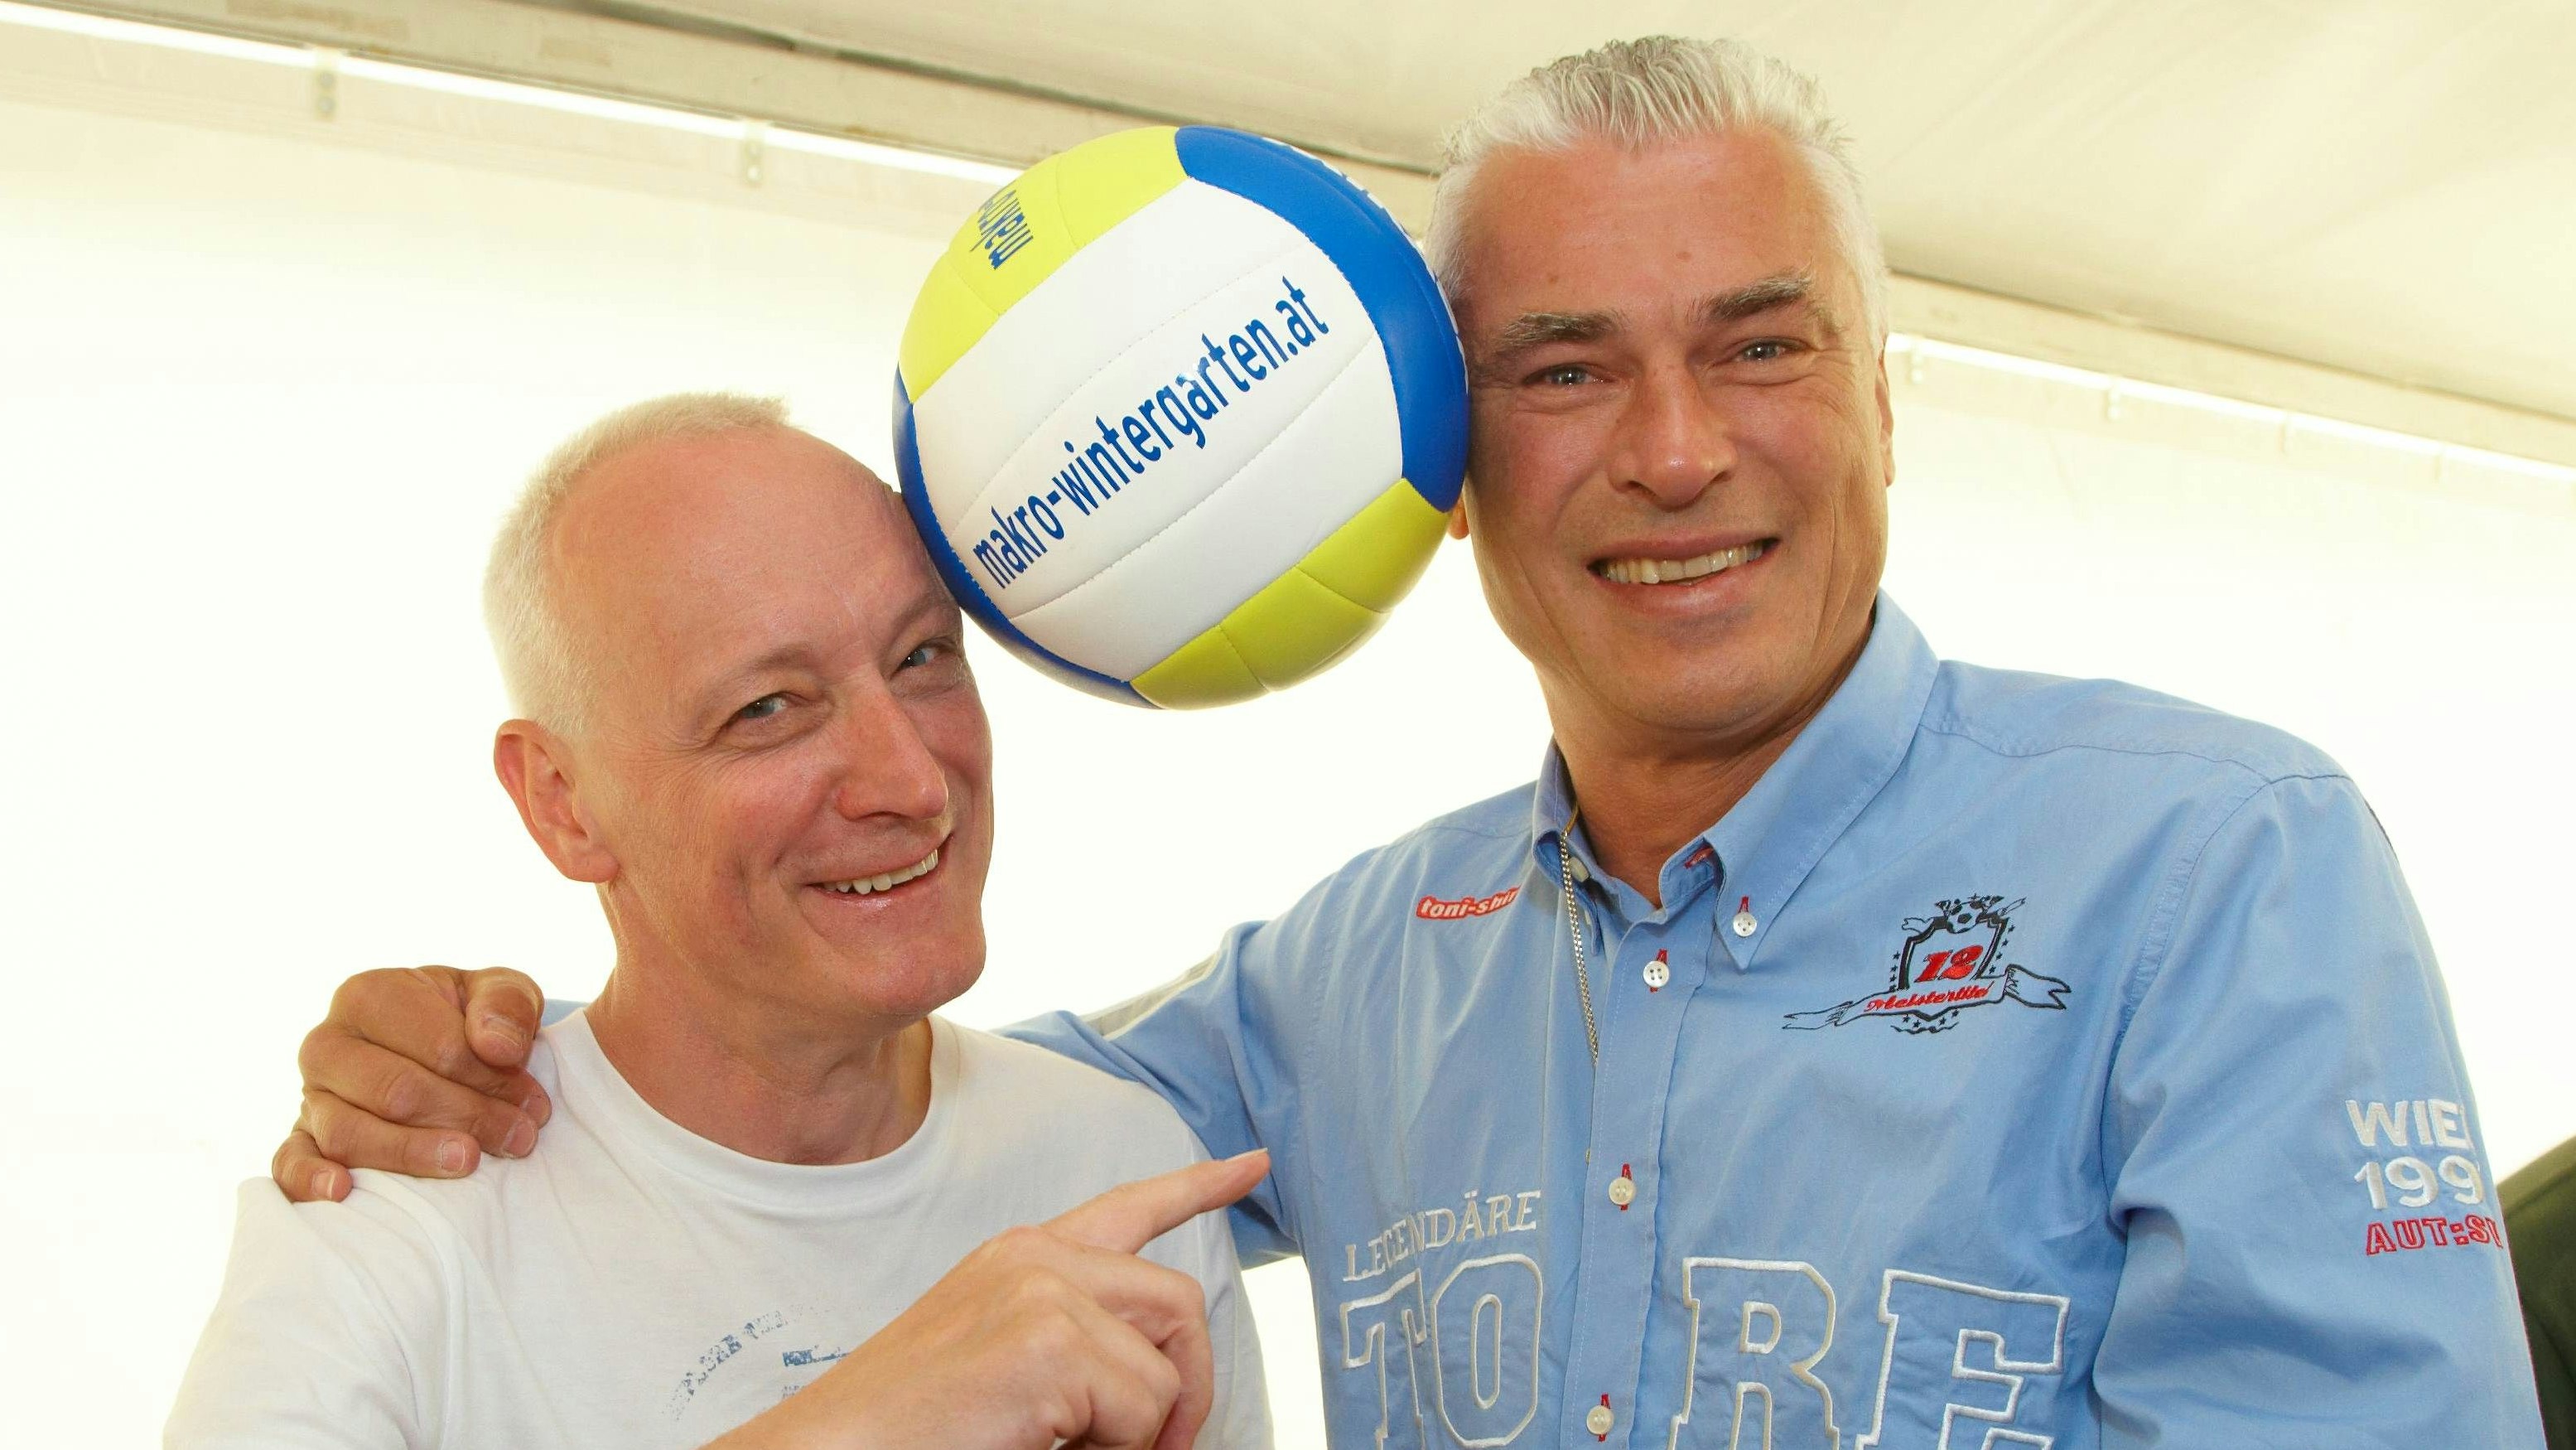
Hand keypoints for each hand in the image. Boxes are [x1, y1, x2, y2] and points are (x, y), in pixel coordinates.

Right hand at [271, 965, 551, 1201]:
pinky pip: (290, 1163)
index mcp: (369, 995)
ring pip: (348, 1132)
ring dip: (414, 1153)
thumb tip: (498, 1047)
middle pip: (395, 1091)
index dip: (491, 1078)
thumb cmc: (472, 1020)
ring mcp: (309, 1096)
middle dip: (466, 1117)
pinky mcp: (301, 1140)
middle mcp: (327, 1044)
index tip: (532, 1102)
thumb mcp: (503, 994)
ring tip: (469, 1163)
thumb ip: (507, 1004)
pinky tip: (343, 1192)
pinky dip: (309, 1179)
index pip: (438, 1047)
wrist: (444, 1049)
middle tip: (519, 1138)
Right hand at [713, 1150, 1270, 1449]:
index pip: (1128, 1208)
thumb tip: (1162, 1382)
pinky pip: (1143, 1410)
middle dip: (1187, 1385)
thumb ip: (1078, 1344)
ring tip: (1071, 1448)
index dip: (1199, 1186)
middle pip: (1179, 1302)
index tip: (1253, 1165)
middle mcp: (1035, 1258)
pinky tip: (1045, 1445)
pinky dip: (1116, 1449)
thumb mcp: (1003, 1361)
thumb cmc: (909, 1428)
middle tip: (1153, 1448)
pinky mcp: (1047, 1342)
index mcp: (1020, 1259)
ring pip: (1167, 1369)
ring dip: (1141, 1433)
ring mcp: (1042, 1292)